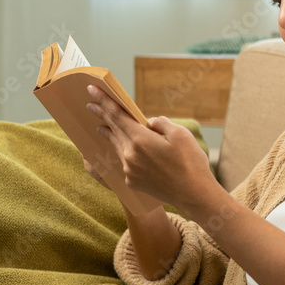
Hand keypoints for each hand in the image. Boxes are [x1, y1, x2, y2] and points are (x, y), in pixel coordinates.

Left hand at [84, 84, 214, 209]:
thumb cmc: (191, 162)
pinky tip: (126, 150)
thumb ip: (162, 124)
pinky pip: (126, 162)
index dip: (103, 101)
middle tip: (91, 104)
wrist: (194, 195)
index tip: (91, 89)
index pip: (117, 115)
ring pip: (118, 146)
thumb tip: (150, 123)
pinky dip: (125, 152)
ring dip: (110, 134)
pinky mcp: (132, 181)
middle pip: (113, 130)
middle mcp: (130, 155)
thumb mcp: (181, 135)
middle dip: (102, 116)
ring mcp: (129, 170)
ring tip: (103, 127)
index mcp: (141, 139)